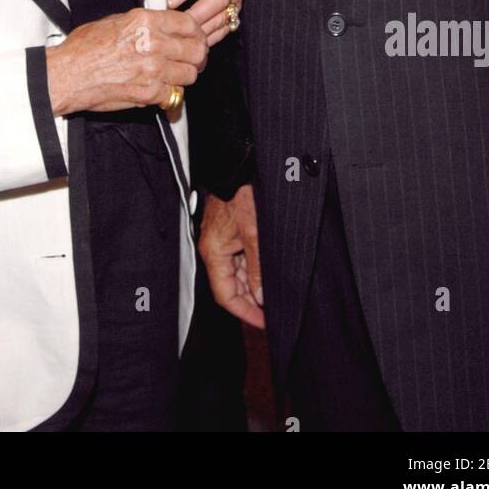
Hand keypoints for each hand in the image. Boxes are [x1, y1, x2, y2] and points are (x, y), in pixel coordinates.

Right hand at [46, 6, 206, 115]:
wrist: (67, 75)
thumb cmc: (84, 48)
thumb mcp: (115, 21)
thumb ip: (145, 24)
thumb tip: (164, 27)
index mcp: (145, 21)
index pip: (189, 24)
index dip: (196, 33)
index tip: (196, 38)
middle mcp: (153, 43)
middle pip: (197, 50)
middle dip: (197, 56)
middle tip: (192, 60)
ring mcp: (152, 69)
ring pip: (190, 74)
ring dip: (185, 76)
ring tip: (174, 76)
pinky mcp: (148, 93)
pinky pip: (174, 95)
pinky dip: (170, 95)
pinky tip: (160, 91)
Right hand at [199, 185, 263, 328]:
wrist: (237, 166)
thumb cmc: (243, 194)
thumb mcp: (254, 234)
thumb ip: (257, 268)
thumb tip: (260, 297)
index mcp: (214, 252)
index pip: (225, 295)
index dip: (244, 312)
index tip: (263, 322)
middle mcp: (214, 249)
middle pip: (230, 285)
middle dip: (250, 300)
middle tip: (272, 312)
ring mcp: (222, 240)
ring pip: (236, 272)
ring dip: (253, 285)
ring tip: (274, 295)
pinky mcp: (230, 231)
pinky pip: (240, 257)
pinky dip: (253, 268)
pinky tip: (268, 273)